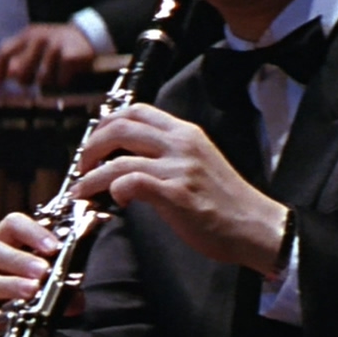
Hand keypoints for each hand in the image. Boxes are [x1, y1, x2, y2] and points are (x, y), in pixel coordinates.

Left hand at [0, 23, 95, 88]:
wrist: (90, 36)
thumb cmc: (58, 46)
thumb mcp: (37, 46)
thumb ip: (19, 58)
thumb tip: (5, 76)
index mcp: (28, 34)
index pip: (5, 51)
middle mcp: (40, 37)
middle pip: (20, 73)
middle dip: (27, 81)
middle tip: (38, 79)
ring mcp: (56, 46)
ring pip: (42, 81)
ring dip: (50, 83)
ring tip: (58, 73)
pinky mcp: (71, 56)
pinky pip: (60, 82)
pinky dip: (65, 82)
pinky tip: (69, 75)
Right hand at [0, 212, 70, 336]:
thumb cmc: (11, 307)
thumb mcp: (34, 291)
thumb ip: (56, 289)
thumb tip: (76, 298)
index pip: (10, 225)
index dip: (32, 231)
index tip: (54, 246)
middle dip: (18, 259)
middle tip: (43, 272)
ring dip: (8, 285)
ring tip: (31, 292)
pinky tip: (4, 319)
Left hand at [71, 104, 288, 272]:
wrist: (255, 226)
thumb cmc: (226, 202)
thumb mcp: (199, 162)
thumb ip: (170, 154)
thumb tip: (132, 158)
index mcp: (186, 133)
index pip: (138, 110)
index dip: (107, 122)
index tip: (95, 141)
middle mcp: (181, 144)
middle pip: (121, 126)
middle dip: (92, 145)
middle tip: (82, 165)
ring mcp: (179, 167)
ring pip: (119, 158)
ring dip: (92, 175)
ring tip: (83, 190)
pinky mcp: (176, 194)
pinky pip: (131, 181)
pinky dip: (114, 189)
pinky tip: (115, 201)